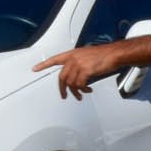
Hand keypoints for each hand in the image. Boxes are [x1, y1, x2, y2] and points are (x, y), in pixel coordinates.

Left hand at [32, 37, 150, 100]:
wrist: (115, 54)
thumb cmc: (105, 55)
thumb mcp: (88, 56)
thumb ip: (79, 64)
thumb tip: (77, 76)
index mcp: (73, 54)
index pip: (54, 59)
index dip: (43, 65)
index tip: (34, 69)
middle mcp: (73, 58)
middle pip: (62, 77)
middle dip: (63, 89)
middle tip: (65, 96)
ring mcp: (79, 64)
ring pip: (71, 83)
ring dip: (75, 92)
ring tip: (81, 94)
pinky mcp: (85, 71)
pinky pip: (79, 85)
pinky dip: (83, 90)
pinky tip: (88, 90)